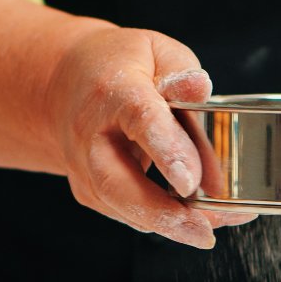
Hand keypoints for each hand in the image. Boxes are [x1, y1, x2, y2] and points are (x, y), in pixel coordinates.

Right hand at [45, 26, 253, 248]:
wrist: (62, 88)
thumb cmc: (116, 67)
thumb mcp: (154, 50)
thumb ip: (180, 70)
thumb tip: (199, 88)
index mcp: (113, 91)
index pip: (140, 120)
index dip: (167, 151)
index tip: (191, 182)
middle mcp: (90, 137)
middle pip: (119, 185)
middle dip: (164, 215)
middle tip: (205, 232)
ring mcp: (86, 171)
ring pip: (125, 209)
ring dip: (173, 225)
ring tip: (218, 224)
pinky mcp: (92, 194)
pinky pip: (131, 215)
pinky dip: (165, 222)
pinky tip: (198, 220)